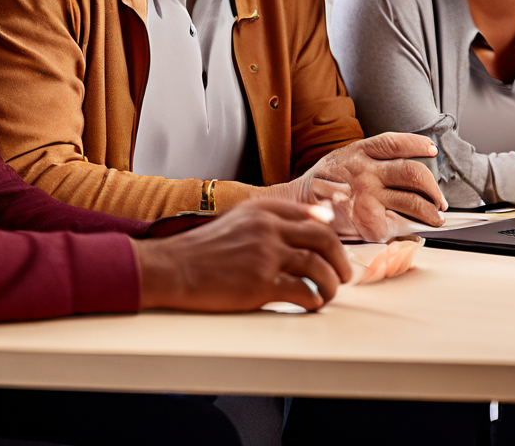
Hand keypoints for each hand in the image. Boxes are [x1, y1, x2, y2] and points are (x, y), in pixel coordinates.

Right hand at [133, 198, 351, 312]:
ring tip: (328, 294)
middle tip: (343, 274)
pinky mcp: (260, 284)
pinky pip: (302, 291)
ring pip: (318, 266)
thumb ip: (273, 218)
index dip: (331, 233)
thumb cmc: (202, 248)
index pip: (311, 216)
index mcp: (262, 210)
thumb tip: (318, 217)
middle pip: (323, 238)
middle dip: (340, 259)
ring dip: (331, 283)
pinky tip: (311, 304)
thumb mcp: (238, 221)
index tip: (337, 248)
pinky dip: (314, 300)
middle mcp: (268, 227)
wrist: (171, 268)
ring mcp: (265, 255)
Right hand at [278, 133, 447, 241]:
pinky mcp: (367, 222)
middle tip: (439, 200)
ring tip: (435, 217)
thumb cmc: (323, 184)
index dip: (417, 144)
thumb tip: (405, 169)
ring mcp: (367, 197)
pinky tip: (414, 231)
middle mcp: (366, 171)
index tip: (431, 150)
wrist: (296, 208)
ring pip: (413, 201)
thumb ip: (369, 161)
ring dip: (430, 211)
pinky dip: (410, 230)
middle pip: (412, 174)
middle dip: (432, 188)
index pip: (396, 143)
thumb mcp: (342, 158)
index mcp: (359, 152)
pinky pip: (399, 225)